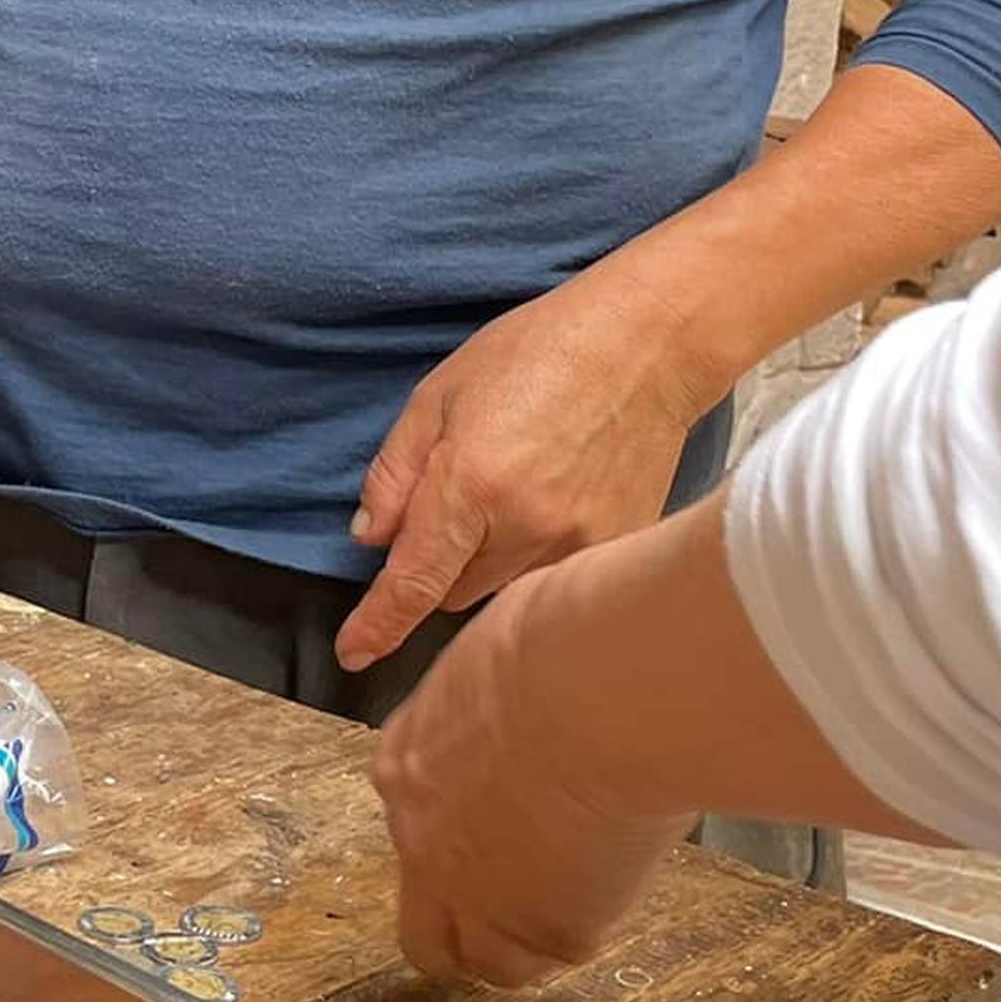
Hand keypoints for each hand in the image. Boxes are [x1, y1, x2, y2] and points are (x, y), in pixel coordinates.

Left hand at [335, 264, 720, 672]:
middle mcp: (526, 529)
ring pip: (505, 592)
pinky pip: (555, 580)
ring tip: (512, 492)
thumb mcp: (439, 395)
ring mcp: (579, 546)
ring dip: (489, 564)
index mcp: (471, 486)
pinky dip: (537, 558)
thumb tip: (372, 538)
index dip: (379, 625)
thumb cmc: (537, 353)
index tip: (354, 654)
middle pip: (453, 593)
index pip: (413, 582)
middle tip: (456, 502)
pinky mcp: (617, 549)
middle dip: (438, 565)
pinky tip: (551, 501)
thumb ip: (396, 473)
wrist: (647, 347)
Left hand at [373, 566, 698, 987]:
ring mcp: (479, 897)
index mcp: (407, 769)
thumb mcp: (500, 665)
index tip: (511, 826)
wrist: (604, 691)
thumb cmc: (564, 644)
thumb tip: (531, 708)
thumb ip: (495, 710)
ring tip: (585, 896)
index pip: (418, 831)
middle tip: (531, 902)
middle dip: (467, 929)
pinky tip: (619, 880)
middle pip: (424, 933)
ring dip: (528, 940)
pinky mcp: (547, 928)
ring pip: (488, 963)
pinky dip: (587, 928)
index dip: (465, 839)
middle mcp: (423, 844)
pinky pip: (562, 952)